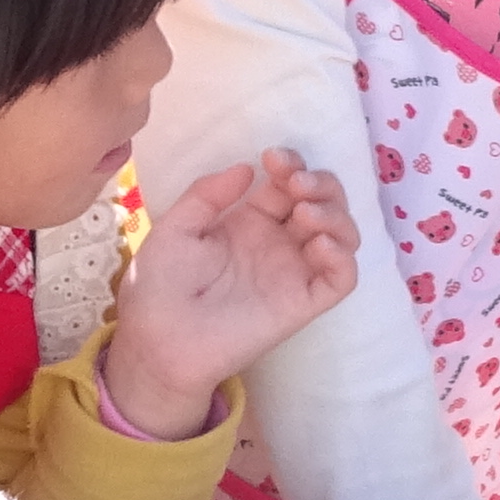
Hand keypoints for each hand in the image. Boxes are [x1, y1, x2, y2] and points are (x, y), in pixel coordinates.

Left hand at [101, 149, 359, 437]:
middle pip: (324, 201)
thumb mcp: (175, 228)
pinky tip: (317, 245)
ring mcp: (294, 273)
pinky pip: (342, 278)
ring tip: (305, 213)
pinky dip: (341, 256)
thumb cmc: (159, 286)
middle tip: (296, 184)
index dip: (292, 164)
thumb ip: (208, 194)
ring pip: (342, 234)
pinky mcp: (303, 303)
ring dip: (335, 213)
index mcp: (250, 223)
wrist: (157, 341)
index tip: (274, 158)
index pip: (289, 184)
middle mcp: (279, 244)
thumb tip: (248, 168)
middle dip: (320, 182)